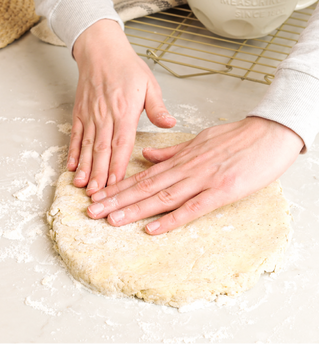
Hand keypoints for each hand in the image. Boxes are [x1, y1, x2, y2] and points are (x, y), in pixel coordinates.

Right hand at [69, 19, 175, 195]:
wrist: (100, 50)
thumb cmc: (127, 67)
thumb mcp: (149, 84)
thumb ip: (157, 107)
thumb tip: (170, 123)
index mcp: (125, 110)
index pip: (121, 143)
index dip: (117, 165)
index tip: (115, 183)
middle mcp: (105, 115)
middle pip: (101, 149)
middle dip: (99, 173)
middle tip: (97, 194)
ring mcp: (90, 115)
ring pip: (86, 146)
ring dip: (84, 167)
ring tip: (82, 185)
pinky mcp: (79, 113)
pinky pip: (75, 135)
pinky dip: (73, 152)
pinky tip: (71, 166)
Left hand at [86, 117, 302, 233]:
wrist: (271, 133)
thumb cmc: (237, 138)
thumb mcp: (199, 140)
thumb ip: (172, 152)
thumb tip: (147, 157)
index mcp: (180, 158)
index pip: (142, 175)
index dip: (117, 186)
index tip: (97, 195)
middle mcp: (185, 169)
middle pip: (144, 187)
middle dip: (116, 200)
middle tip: (92, 211)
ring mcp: (202, 180)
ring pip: (161, 197)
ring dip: (134, 209)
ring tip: (110, 219)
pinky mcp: (222, 191)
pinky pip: (192, 208)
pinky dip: (170, 219)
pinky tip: (151, 229)